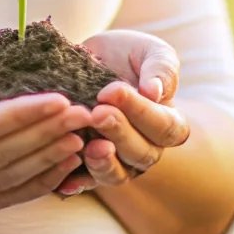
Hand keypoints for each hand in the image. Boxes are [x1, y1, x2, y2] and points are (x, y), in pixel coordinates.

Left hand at [60, 31, 190, 195]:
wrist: (87, 60)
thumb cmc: (126, 54)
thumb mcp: (148, 50)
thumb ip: (161, 68)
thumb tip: (156, 93)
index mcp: (168, 121)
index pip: (165, 127)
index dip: (142, 113)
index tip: (113, 91)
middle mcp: (147, 147)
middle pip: (142, 153)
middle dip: (119, 133)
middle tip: (97, 112)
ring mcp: (119, 161)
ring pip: (118, 174)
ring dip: (104, 162)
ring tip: (90, 146)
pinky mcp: (90, 168)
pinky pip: (87, 182)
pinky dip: (77, 182)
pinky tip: (65, 181)